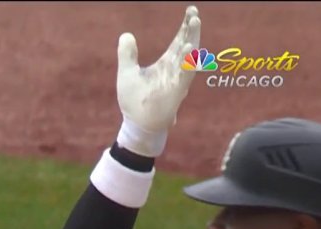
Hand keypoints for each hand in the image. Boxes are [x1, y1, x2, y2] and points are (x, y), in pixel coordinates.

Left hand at [114, 5, 201, 156]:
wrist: (137, 124)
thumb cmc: (134, 101)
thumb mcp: (127, 73)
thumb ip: (127, 54)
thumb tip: (126, 35)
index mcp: (167, 63)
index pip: (179, 40)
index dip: (186, 26)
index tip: (191, 10)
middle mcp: (175, 70)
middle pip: (188, 44)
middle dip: (192, 28)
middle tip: (194, 13)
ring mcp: (177, 80)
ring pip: (190, 57)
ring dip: (193, 40)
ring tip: (194, 22)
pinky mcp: (176, 92)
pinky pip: (185, 75)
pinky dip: (188, 62)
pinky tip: (190, 48)